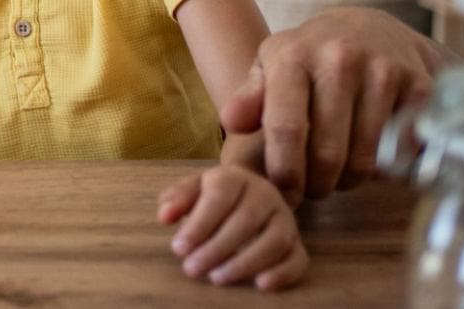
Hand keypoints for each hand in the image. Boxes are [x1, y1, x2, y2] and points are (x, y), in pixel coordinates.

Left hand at [158, 165, 307, 290]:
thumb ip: (177, 199)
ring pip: (274, 241)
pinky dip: (283, 274)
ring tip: (217, 278)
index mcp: (235, 177)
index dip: (199, 225)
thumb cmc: (215, 196)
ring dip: (245, 263)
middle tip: (192, 269)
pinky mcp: (297, 243)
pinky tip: (261, 285)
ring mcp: (285, 219)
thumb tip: (165, 216)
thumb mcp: (193, 190)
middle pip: (246, 221)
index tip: (178, 249)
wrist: (250, 194)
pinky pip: (298, 259)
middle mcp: (265, 194)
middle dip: (216, 248)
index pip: (219, 198)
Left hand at [221, 7, 446, 199]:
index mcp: (294, 55)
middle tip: (315, 186)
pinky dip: (386, 167)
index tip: (286, 192)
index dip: (284, 172)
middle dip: (318, 184)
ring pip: (365, 161)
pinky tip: (372, 153)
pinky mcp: (419, 87)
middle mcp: (340, 58)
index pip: (285, 128)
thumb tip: (231, 121)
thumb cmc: (313, 58)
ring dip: (350, 180)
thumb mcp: (272, 66)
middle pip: (327, 155)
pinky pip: (399, 154)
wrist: (374, 28)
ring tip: (339, 171)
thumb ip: (249, 96)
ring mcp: (383, 71)